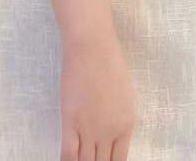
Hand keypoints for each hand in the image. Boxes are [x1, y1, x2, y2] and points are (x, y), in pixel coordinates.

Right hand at [59, 31, 135, 160]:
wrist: (92, 45)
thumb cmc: (108, 60)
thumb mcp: (123, 94)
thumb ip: (118, 117)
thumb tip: (109, 134)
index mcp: (126, 125)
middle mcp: (110, 132)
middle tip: (89, 160)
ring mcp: (90, 129)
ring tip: (79, 159)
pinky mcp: (71, 121)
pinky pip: (68, 154)